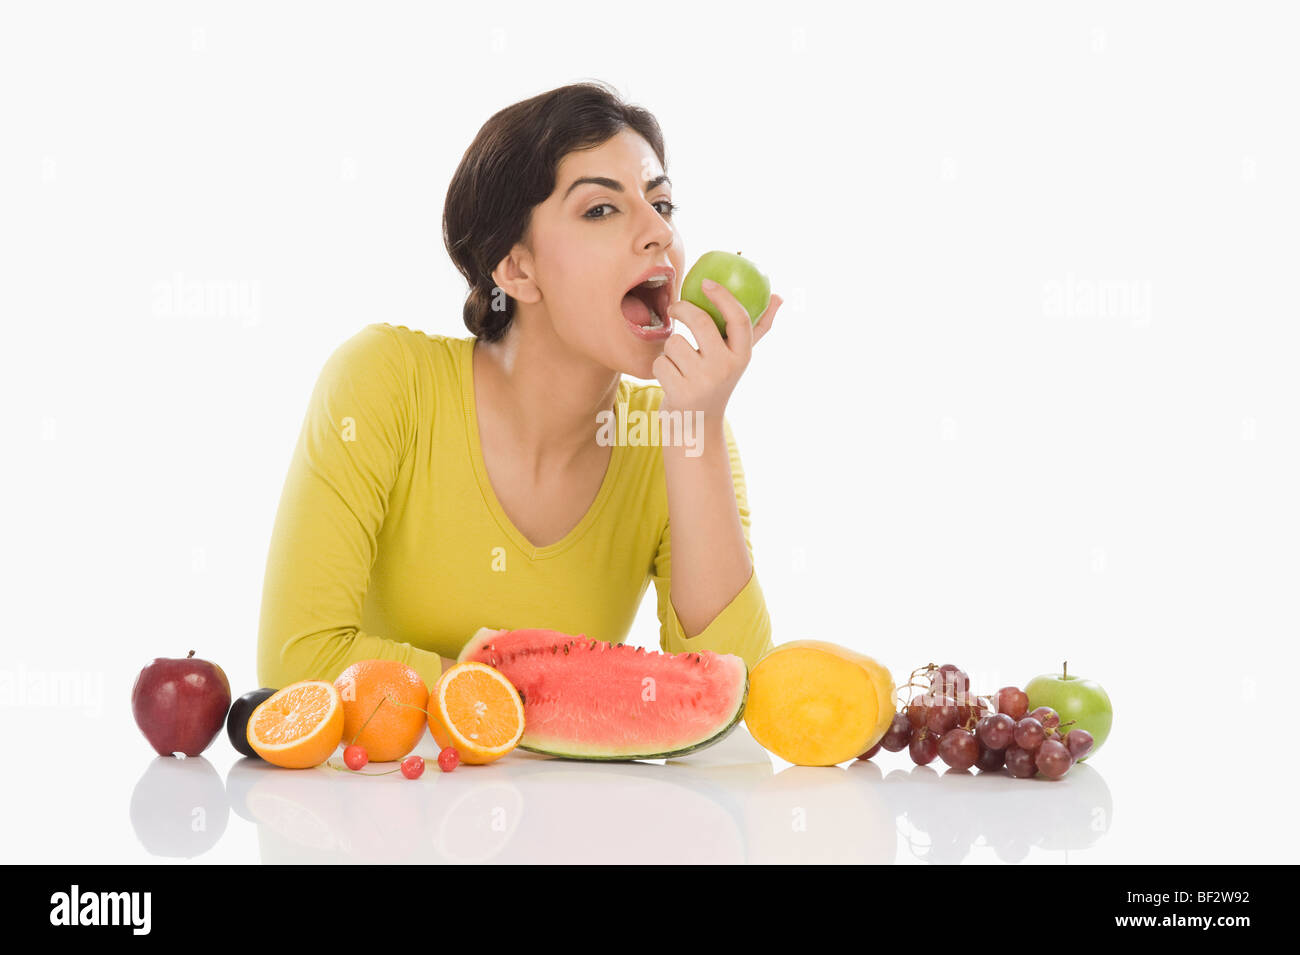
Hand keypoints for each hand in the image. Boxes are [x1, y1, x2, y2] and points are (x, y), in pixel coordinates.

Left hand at [652, 280, 781, 420]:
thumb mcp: (738, 358)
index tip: (706, 282)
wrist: (697, 426)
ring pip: (674, 342)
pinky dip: (661, 367)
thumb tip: (779, 297)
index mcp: (742, 356)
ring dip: (670, 349)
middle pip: (699, 321)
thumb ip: (757, 329)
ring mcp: (703, 382)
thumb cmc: (717, 382)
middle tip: (675, 308)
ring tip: (680, 364)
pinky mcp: (680, 393)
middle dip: (682, 308)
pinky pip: (660, 362)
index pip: (738, 319)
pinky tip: (671, 379)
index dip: (723, 296)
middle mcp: (725, 368)